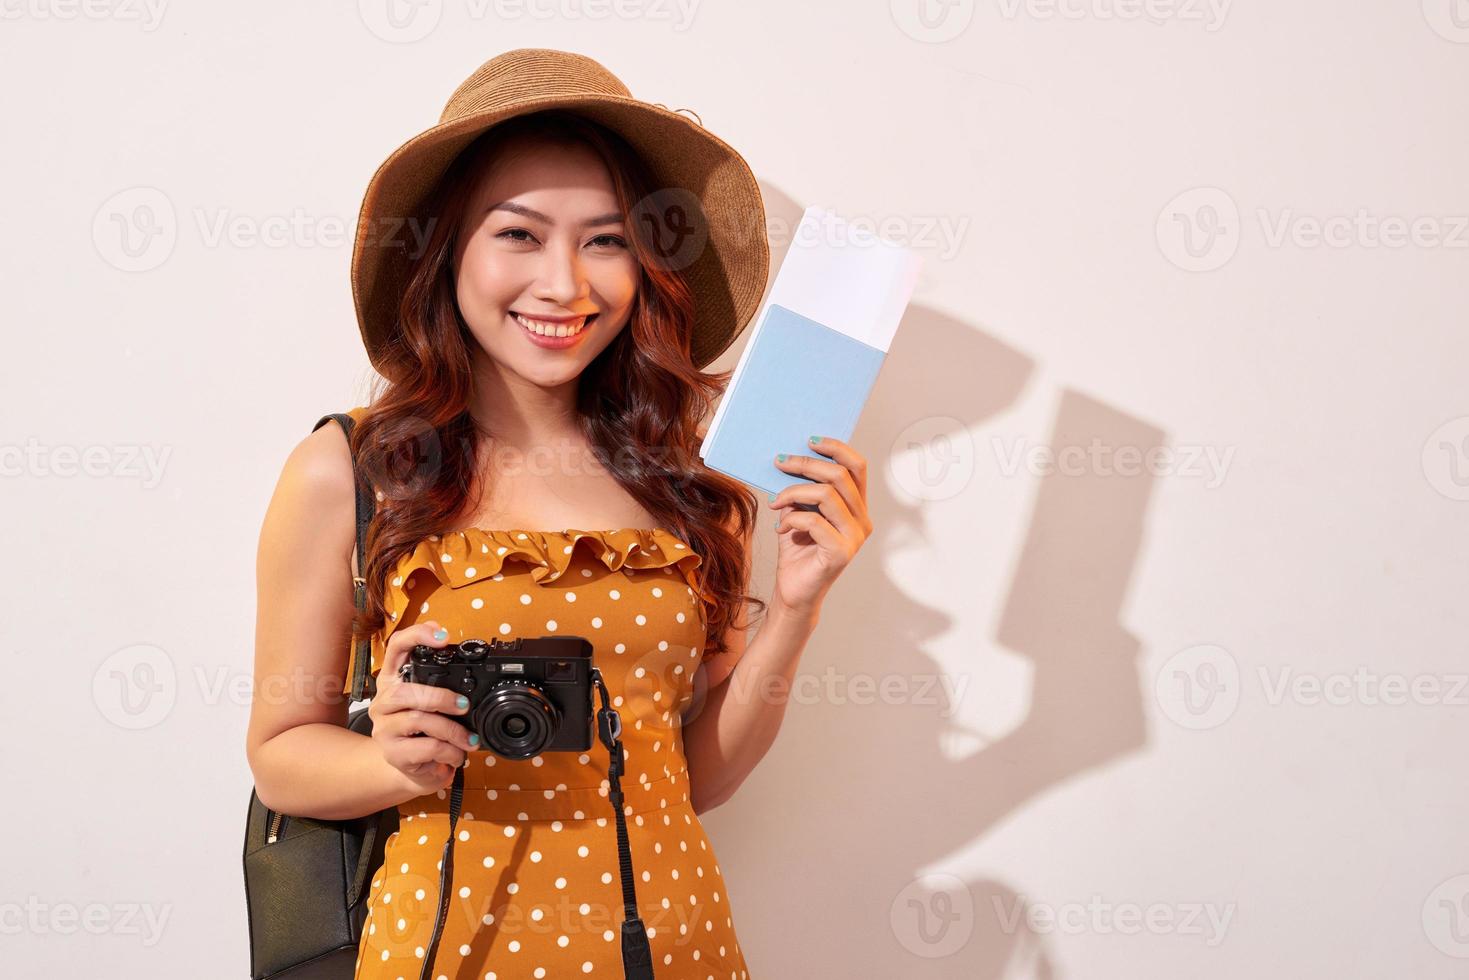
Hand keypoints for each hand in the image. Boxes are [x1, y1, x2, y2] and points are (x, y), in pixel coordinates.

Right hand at [368, 620, 477, 794]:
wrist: (417, 770)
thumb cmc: (428, 732)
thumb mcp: (436, 705)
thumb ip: (444, 684)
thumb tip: (473, 667)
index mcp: (394, 680)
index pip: (396, 648)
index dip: (417, 636)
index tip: (443, 636)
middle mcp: (383, 701)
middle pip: (404, 691)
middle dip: (441, 697)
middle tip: (464, 707)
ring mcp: (384, 729)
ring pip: (417, 719)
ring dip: (451, 730)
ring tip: (469, 739)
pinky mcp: (392, 754)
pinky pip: (426, 747)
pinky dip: (449, 751)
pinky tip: (457, 754)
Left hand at [767, 436, 873, 614]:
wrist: (793, 590)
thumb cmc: (797, 550)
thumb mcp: (798, 511)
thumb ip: (802, 489)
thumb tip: (789, 459)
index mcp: (857, 507)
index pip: (857, 467)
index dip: (837, 448)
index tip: (809, 440)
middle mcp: (862, 520)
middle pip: (840, 475)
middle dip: (805, 464)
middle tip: (779, 463)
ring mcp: (854, 537)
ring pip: (826, 495)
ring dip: (792, 493)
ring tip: (775, 502)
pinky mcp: (841, 552)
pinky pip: (813, 521)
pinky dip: (791, 519)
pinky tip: (779, 527)